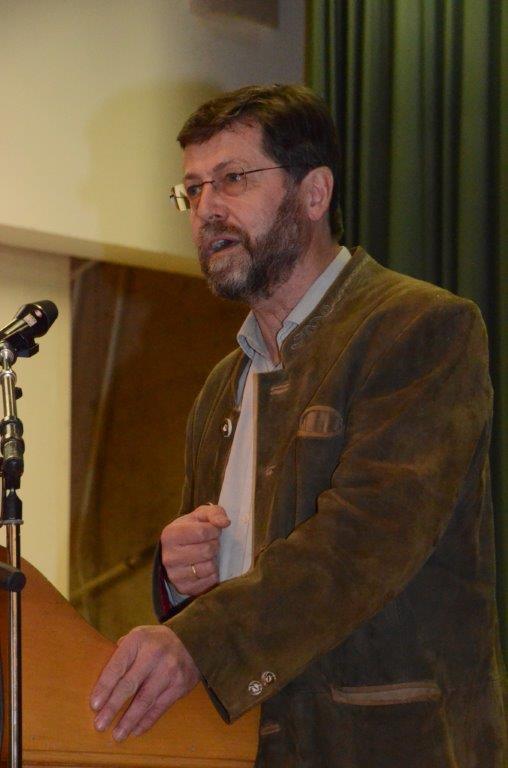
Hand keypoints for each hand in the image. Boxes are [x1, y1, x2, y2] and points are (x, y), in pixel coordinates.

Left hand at [90, 625, 199, 740]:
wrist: (191, 640)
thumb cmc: (155, 642)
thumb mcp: (138, 636)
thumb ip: (121, 654)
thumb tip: (102, 680)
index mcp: (138, 640)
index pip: (118, 665)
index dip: (105, 686)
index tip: (94, 705)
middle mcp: (154, 654)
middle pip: (130, 684)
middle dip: (113, 707)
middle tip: (100, 724)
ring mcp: (169, 670)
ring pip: (145, 700)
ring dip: (129, 720)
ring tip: (117, 735)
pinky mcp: (180, 685)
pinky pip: (160, 707)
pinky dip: (146, 721)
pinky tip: (135, 731)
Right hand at [161, 504, 229, 595]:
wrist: (178, 551)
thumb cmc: (192, 530)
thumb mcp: (201, 516)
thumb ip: (214, 513)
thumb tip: (225, 522)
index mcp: (170, 535)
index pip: (202, 532)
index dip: (214, 531)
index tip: (213, 531)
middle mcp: (168, 557)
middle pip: (207, 550)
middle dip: (215, 545)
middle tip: (212, 543)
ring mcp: (174, 575)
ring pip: (208, 567)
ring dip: (214, 560)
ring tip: (209, 555)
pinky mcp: (184, 589)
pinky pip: (209, 582)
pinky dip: (213, 574)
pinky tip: (207, 567)